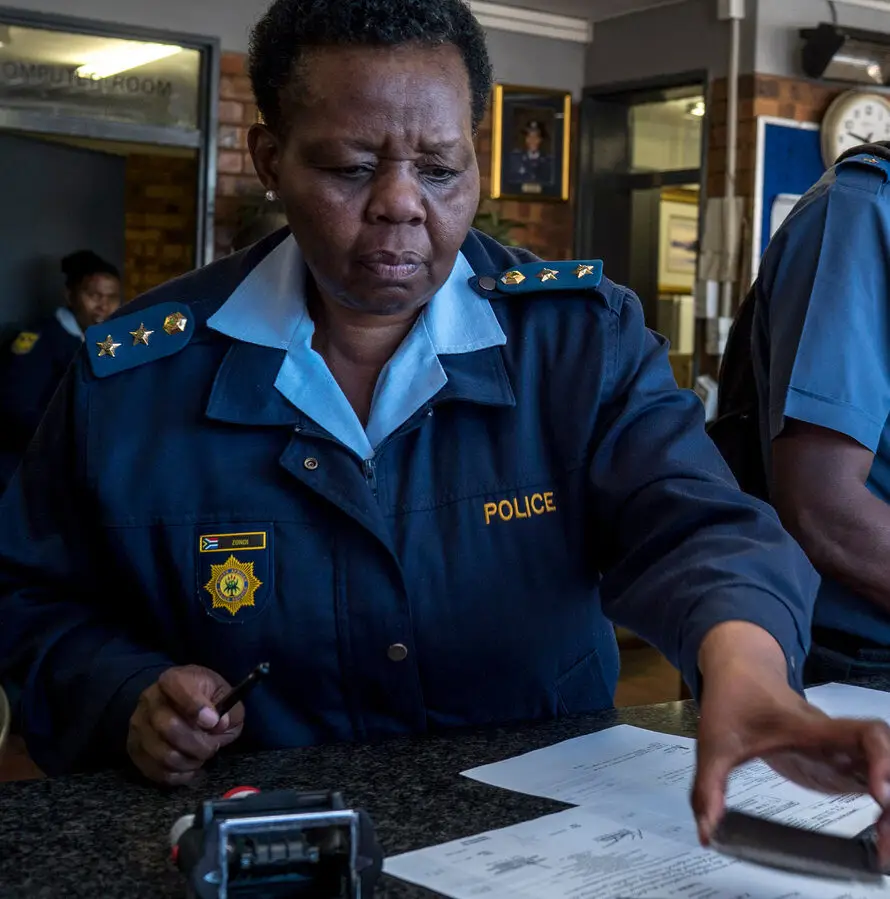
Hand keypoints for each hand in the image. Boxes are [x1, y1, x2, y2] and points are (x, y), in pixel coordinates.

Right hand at [127, 664, 244, 785]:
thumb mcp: (221, 692)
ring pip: (163, 754)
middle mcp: (149, 700)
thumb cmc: (203, 696)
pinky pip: (156, 771)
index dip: (196, 707)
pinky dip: (178, 775)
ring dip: (189, 762)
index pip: (178, 689)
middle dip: (198, 743)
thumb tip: (220, 724)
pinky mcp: (135, 750)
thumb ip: (227, 706)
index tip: (213, 721)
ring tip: (201, 756)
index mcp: (172, 679)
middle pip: (168, 727)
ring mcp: (139, 726)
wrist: (174, 702)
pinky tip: (190, 768)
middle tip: (213, 747)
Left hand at [691, 623, 889, 861]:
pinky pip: (875, 784)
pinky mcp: (839, 766)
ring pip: (887, 775)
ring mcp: (842, 754)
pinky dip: (885, 811)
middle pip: (887, 759)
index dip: (883, 759)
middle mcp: (837, 740)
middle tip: (883, 845)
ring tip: (882, 851)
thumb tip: (706, 832)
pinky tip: (878, 839)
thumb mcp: (714, 744)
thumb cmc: (733, 700)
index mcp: (812, 728)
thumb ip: (709, 787)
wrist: (740, 671)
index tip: (879, 794)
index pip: (864, 734)